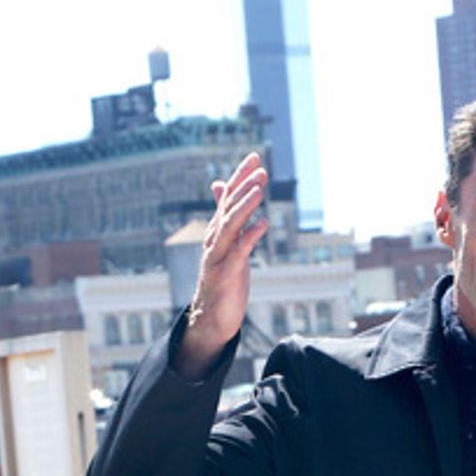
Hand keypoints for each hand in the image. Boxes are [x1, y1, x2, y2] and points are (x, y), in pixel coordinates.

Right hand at [174, 152, 268, 378]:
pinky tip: (263, 224)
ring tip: (259, 189)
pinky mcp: (226, 273)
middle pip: (229, 206)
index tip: (256, 158)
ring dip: (244, 206)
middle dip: (244, 186)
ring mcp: (218, 255)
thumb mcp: (228, 246)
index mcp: (217, 231)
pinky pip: (238, 251)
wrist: (212, 317)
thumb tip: (222, 190)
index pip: (228, 197)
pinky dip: (250, 236)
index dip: (241, 177)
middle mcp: (215, 239)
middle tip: (261, 168)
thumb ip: (228, 219)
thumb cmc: (223, 280)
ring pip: (230, 225)